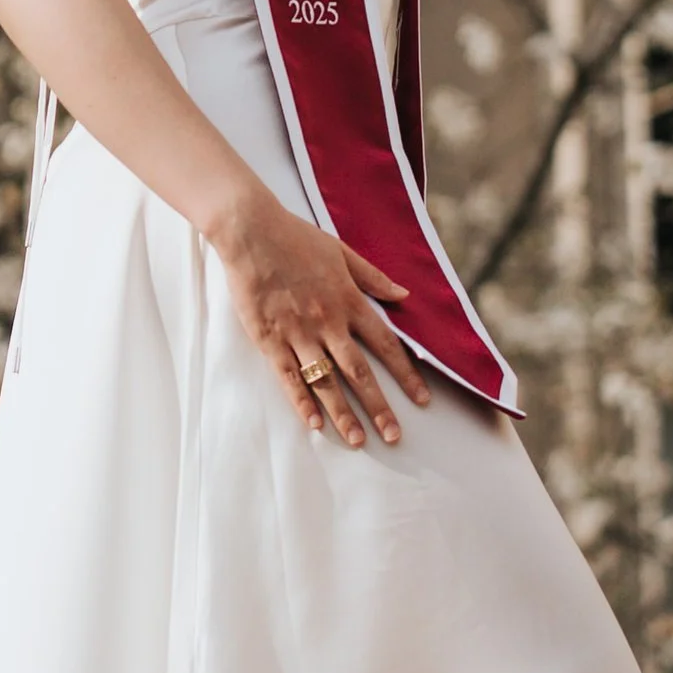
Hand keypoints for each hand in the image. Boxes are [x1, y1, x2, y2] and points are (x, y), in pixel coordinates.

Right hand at [204, 183, 433, 445]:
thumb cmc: (296, 237)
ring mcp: (298, 333)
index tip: (421, 400)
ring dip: (344, 413)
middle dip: (379, 406)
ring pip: (325, 381)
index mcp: (348, 301)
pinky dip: (302, 402)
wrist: (251, 232)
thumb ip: (372, 277)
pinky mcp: (270, 339)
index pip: (385, 344)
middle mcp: (328, 322)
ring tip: (359, 441)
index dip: (405, 374)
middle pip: (359, 372)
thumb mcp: (342, 251)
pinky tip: (315, 424)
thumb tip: (403, 294)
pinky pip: (289, 377)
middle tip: (394, 436)